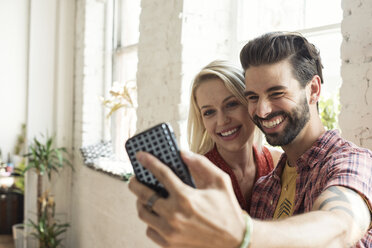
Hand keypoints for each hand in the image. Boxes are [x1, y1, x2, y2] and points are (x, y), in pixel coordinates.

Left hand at [128, 150, 245, 247]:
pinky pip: (150, 230)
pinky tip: (157, 214)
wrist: (235, 240)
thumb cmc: (227, 209)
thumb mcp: (220, 181)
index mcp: (186, 197)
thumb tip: (182, 153)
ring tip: (146, 196)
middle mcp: (174, 215)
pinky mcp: (169, 245)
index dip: (148, 162)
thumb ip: (201, 164)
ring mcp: (170, 232)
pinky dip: (151, 221)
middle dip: (135, 183)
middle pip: (143, 195)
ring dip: (142, 202)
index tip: (140, 155)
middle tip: (135, 178)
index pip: (160, 174)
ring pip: (143, 213)